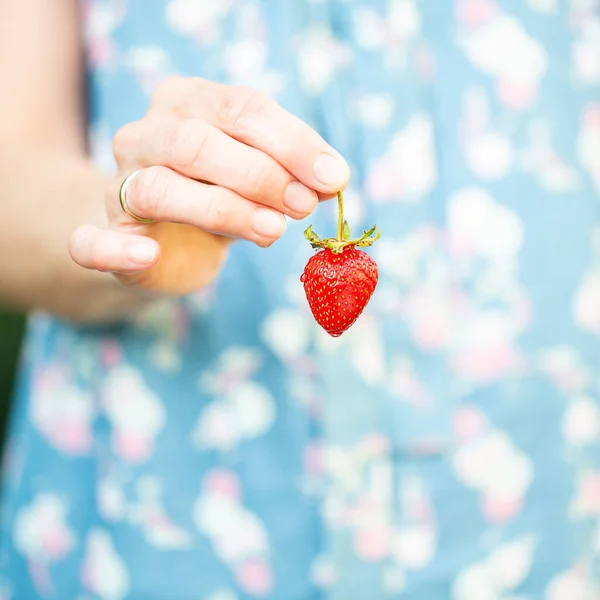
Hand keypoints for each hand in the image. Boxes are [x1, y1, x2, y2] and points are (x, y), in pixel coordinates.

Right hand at [68, 77, 349, 294]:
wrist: (167, 240)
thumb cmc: (222, 198)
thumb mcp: (261, 178)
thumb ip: (290, 173)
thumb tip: (331, 179)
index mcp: (188, 103)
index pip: (241, 108)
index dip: (292, 142)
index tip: (334, 176)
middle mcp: (147, 135)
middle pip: (199, 143)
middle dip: (261, 175)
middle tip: (303, 205)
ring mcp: (120, 185)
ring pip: (161, 190)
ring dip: (223, 210)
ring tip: (273, 230)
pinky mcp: (106, 235)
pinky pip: (92, 241)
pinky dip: (116, 249)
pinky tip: (147, 255)